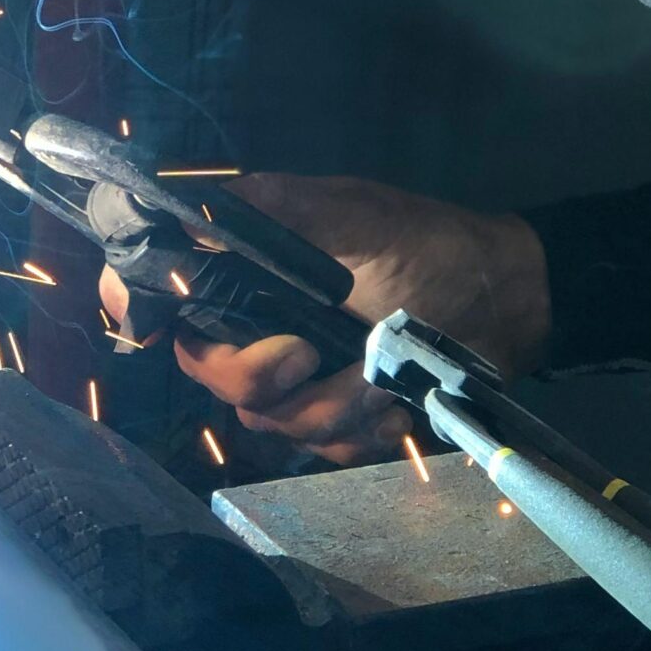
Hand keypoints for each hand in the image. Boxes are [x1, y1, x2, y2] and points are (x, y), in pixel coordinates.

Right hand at [101, 172, 549, 467]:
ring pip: (271, 420)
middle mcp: (262, 325)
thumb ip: (269, 208)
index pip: (165, 295)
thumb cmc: (427, 244)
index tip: (147, 324)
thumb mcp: (349, 214)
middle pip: (210, 373)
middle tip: (305, 353)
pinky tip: (396, 400)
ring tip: (380, 372)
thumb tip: (181, 202)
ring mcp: (303, 379)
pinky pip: (325, 448)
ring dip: (331, 403)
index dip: (141, 308)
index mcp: (252, 272)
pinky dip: (364, 428)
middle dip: (256, 373)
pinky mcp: (343, 420)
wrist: (509, 300)